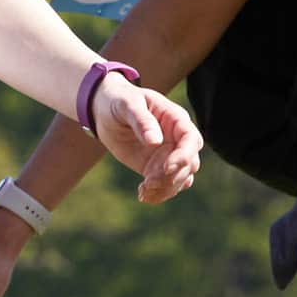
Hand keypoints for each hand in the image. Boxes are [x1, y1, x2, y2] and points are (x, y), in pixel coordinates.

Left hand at [91, 80, 202, 202]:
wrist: (105, 112)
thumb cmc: (120, 101)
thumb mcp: (128, 105)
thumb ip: (142, 120)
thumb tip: (154, 141)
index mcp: (176, 119)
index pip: (191, 139)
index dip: (183, 156)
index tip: (167, 168)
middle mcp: (177, 139)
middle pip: (190, 163)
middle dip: (173, 177)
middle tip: (149, 183)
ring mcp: (169, 155)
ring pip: (181, 178)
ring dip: (166, 189)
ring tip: (144, 192)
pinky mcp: (157, 168)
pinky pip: (167, 185)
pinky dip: (159, 194)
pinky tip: (143, 195)